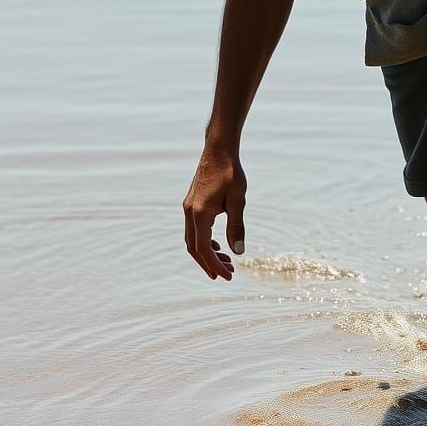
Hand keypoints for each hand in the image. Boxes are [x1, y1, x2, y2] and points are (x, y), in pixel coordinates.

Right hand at [182, 147, 246, 279]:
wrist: (218, 150)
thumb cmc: (231, 173)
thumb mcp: (238, 201)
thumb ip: (236, 227)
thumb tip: (238, 252)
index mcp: (199, 214)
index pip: (203, 248)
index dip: (215, 265)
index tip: (229, 275)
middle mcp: (189, 213)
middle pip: (194, 248)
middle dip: (209, 264)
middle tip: (228, 274)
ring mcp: (188, 208)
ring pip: (192, 240)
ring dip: (207, 254)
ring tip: (226, 261)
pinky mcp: (191, 204)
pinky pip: (193, 230)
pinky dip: (204, 241)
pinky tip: (217, 245)